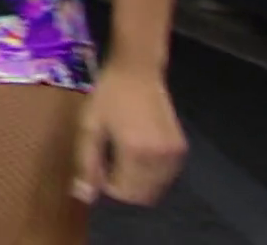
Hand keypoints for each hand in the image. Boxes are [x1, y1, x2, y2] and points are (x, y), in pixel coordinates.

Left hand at [73, 61, 186, 206]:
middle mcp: (160, 157)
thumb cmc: (109, 94)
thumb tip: (84, 196)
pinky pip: (166, 177)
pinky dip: (151, 174)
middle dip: (123, 186)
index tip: (99, 163)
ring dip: (138, 182)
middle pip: (142, 195)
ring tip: (123, 156)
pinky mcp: (181, 148)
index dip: (106, 184)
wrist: (138, 69)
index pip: (123, 192)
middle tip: (110, 160)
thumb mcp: (90, 127)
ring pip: (156, 189)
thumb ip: (87, 163)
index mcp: (136, 152)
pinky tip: (138, 153)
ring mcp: (174, 154)